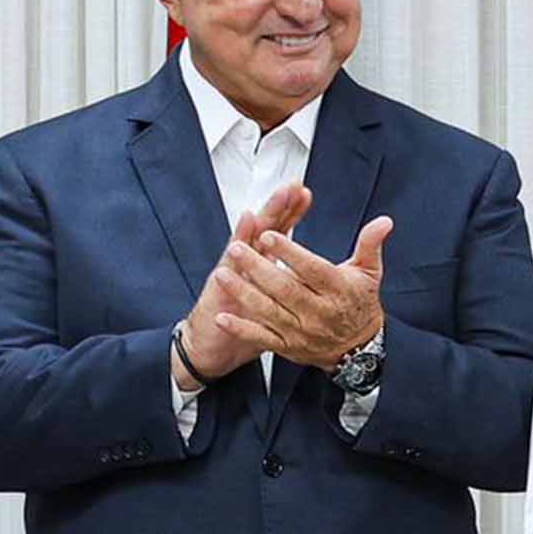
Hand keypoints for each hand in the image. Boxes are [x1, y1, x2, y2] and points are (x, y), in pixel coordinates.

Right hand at [176, 183, 311, 382]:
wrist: (212, 346)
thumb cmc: (244, 322)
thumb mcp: (274, 305)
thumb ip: (294, 286)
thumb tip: (320, 277)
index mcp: (261, 264)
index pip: (279, 232)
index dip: (291, 214)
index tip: (305, 194)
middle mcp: (246, 262)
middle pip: (264, 229)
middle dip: (278, 207)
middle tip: (291, 187)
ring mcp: (232, 271)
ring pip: (248, 240)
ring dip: (261, 218)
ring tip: (275, 199)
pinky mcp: (222, 285)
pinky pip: (232, 262)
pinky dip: (238, 242)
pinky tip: (243, 228)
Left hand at [212, 213, 393, 368]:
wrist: (359, 348)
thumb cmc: (359, 304)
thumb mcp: (369, 272)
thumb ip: (370, 244)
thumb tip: (384, 222)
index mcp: (338, 290)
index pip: (312, 269)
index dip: (289, 252)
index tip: (269, 236)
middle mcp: (319, 312)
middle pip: (285, 289)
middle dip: (258, 268)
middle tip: (237, 249)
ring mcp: (301, 331)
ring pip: (269, 311)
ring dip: (243, 293)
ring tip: (222, 274)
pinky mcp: (288, 346)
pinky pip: (262, 338)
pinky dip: (241, 329)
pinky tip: (223, 317)